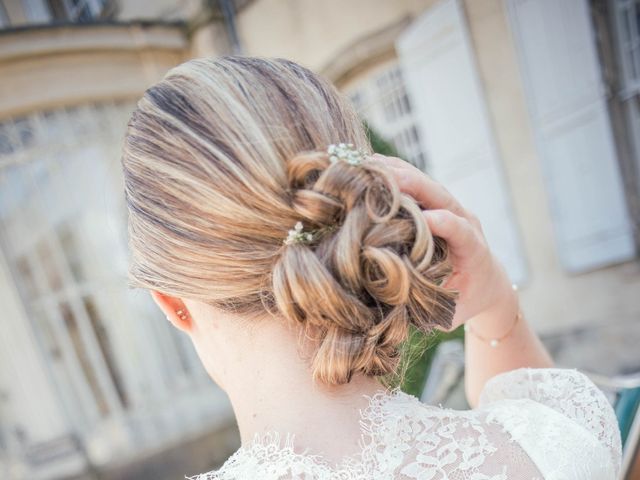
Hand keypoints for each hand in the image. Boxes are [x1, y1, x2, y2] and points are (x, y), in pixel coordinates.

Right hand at [371, 154, 514, 329]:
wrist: (486, 283)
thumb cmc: (464, 301)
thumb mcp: (449, 310)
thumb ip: (428, 305)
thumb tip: (391, 301)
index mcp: (473, 248)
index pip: (459, 228)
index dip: (442, 222)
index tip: (421, 220)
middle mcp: (464, 220)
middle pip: (439, 195)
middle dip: (410, 184)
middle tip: (379, 176)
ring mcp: (450, 208)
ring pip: (425, 183)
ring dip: (396, 173)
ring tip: (365, 165)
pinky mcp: (436, 203)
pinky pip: (416, 182)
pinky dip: (393, 173)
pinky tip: (368, 166)